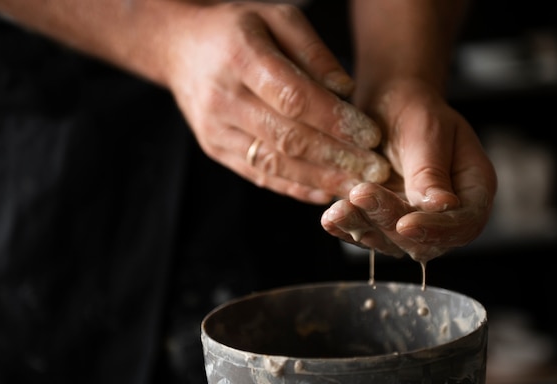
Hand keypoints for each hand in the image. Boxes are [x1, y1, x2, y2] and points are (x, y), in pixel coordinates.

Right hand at [166, 2, 389, 203]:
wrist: (180, 49)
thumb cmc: (236, 31)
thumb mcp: (275, 18)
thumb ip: (312, 50)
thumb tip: (345, 91)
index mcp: (240, 57)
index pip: (293, 97)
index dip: (335, 120)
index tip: (372, 135)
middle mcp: (223, 97)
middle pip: (287, 137)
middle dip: (338, 157)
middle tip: (375, 171)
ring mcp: (216, 129)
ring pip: (275, 163)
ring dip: (320, 179)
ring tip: (357, 188)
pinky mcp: (216, 149)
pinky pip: (260, 175)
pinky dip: (295, 187)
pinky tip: (324, 193)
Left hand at [321, 80, 496, 261]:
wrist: (386, 104)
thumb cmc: (414, 108)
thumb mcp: (427, 130)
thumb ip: (431, 170)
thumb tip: (442, 207)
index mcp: (472, 188)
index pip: (464, 224)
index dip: (436, 230)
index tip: (405, 223)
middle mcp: (445, 213)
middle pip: (424, 240)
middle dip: (389, 223)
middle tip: (362, 194)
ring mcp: (412, 221)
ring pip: (390, 242)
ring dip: (363, 228)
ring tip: (339, 209)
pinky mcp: (382, 222)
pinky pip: (367, 234)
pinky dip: (347, 228)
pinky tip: (331, 218)